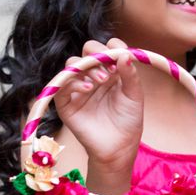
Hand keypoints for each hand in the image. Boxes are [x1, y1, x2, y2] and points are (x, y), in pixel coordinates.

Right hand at [52, 37, 143, 171]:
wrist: (119, 148)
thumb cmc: (128, 122)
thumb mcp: (134, 96)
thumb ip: (130, 75)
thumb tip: (125, 54)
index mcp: (111, 71)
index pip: (106, 49)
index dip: (112, 46)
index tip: (121, 52)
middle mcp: (93, 76)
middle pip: (87, 51)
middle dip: (98, 54)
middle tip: (111, 69)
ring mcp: (78, 87)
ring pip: (73, 64)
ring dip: (87, 67)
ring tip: (102, 81)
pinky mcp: (65, 102)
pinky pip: (61, 84)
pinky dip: (73, 81)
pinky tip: (88, 88)